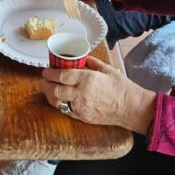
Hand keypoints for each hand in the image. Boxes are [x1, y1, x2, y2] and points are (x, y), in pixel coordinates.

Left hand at [40, 58, 155, 131]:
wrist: (131, 108)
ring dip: (49, 95)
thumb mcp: (107, 69)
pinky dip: (58, 104)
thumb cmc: (121, 87)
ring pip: (57, 102)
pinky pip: (65, 111)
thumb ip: (92, 62)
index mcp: (88, 79)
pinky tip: (56, 99)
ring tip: (47, 89)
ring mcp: (81, 107)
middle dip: (45, 84)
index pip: (62, 75)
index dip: (50, 73)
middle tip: (43, 79)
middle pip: (55, 89)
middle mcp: (82, 93)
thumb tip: (81, 57)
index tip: (46, 71)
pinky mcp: (82, 117)